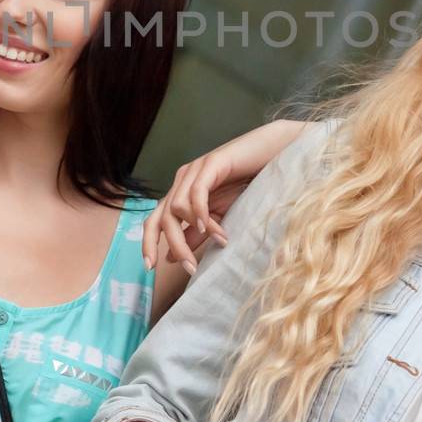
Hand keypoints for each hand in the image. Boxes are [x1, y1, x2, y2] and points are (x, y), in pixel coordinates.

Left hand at [144, 119, 306, 272]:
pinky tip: (211, 227)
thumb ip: (195, 234)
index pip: (154, 220)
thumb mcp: (218, 216)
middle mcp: (182, 181)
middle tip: (190, 268)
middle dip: (173, 245)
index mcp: (181, 193)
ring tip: (219, 242)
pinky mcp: (210, 163)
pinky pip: (196, 192)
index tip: (150, 268)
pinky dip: (200, 212)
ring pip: (176, 208)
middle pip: (161, 218)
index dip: (148, 243)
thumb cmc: (248, 182)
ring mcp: (194, 170)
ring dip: (195, 231)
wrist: (273, 153)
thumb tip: (171, 257)